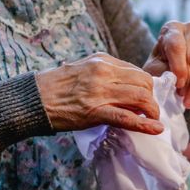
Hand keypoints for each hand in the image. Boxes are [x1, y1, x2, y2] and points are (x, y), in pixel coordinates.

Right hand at [36, 53, 163, 134]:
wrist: (33, 99)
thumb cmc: (56, 86)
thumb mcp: (82, 69)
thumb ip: (104, 73)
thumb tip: (125, 85)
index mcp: (101, 60)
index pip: (135, 70)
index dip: (145, 85)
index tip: (146, 96)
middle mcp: (103, 72)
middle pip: (143, 82)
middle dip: (152, 97)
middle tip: (149, 109)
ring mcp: (99, 91)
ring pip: (140, 97)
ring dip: (152, 110)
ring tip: (152, 118)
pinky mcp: (95, 111)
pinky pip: (127, 118)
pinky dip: (145, 124)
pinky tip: (156, 128)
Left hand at [143, 21, 189, 108]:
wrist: (172, 73)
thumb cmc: (160, 68)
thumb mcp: (154, 69)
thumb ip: (161, 72)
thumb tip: (172, 79)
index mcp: (172, 29)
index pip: (177, 45)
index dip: (178, 67)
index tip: (177, 84)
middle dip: (187, 78)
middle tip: (180, 93)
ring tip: (187, 97)